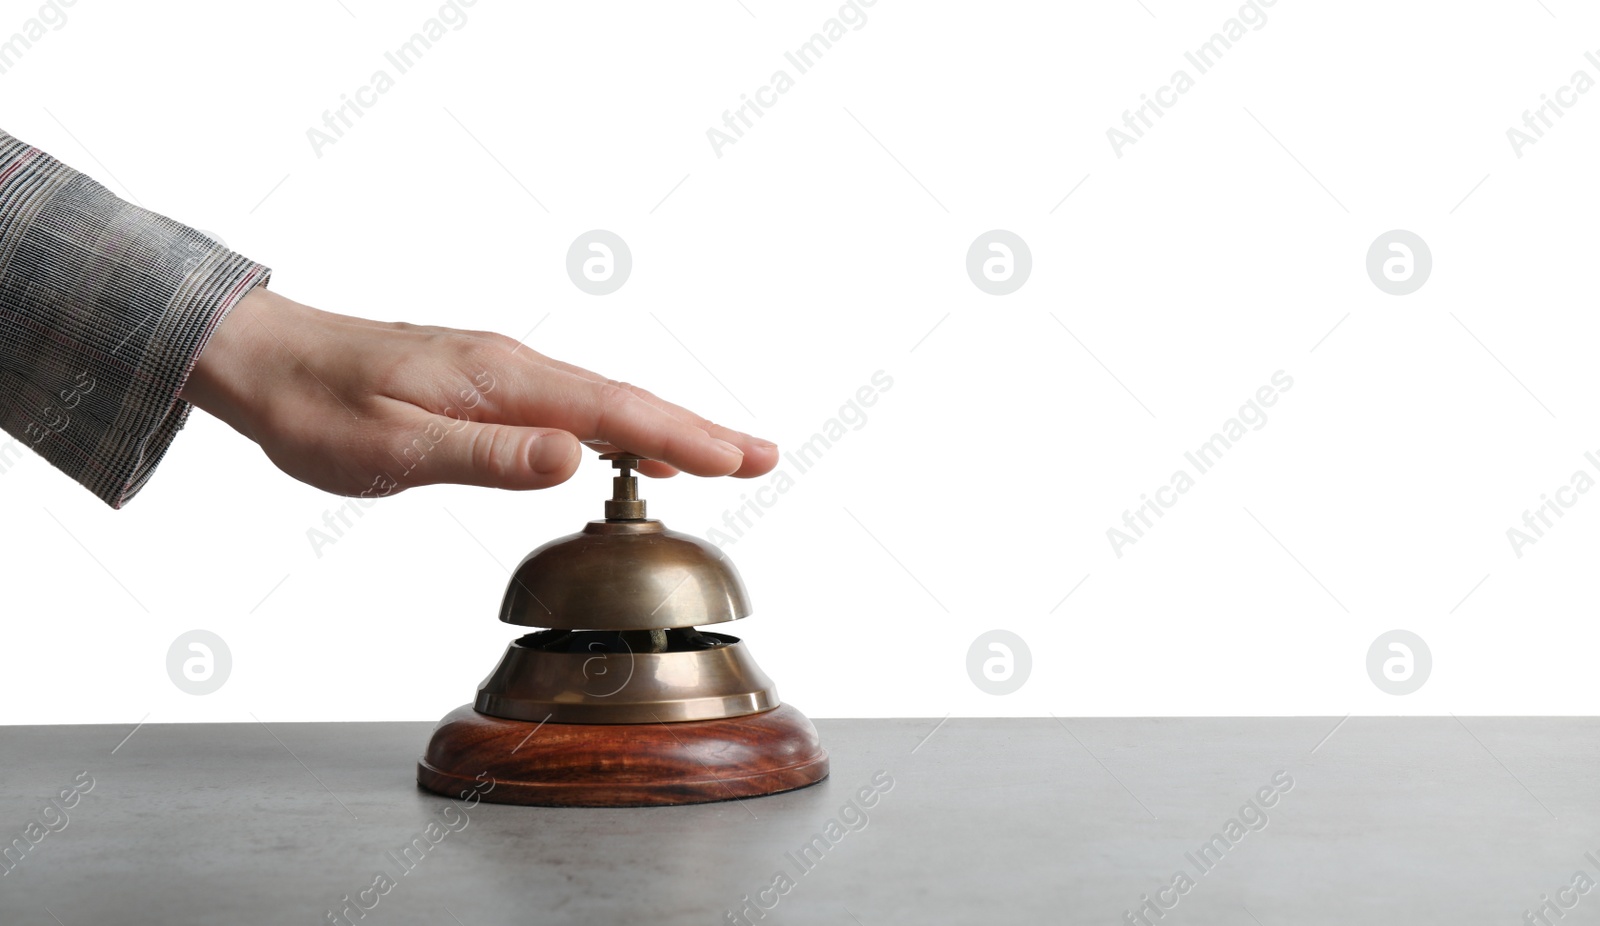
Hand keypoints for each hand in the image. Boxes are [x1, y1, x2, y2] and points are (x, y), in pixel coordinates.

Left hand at [178, 287, 777, 495]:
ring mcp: (500, 373)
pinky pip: (569, 405)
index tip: (743, 459)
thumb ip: (488, 455)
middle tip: (762, 456)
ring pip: (603, 403)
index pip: (614, 411)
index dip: (685, 437)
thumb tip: (576, 458)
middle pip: (626, 401)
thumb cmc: (315, 406)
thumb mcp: (392, 445)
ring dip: (664, 430)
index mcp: (501, 380)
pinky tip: (625, 448)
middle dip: (698, 431)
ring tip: (720, 456)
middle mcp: (513, 368)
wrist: (261, 358)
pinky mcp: (483, 385)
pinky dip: (615, 427)